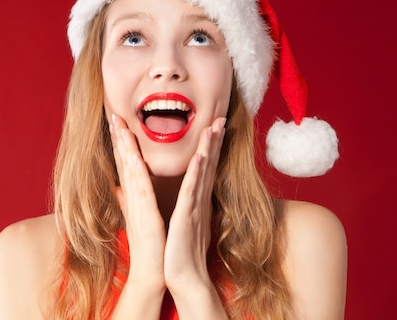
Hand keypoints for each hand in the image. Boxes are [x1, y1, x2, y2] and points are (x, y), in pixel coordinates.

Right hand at [109, 114, 166, 292]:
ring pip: (130, 171)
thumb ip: (127, 201)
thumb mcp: (137, 217)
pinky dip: (139, 174)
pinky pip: (143, 192)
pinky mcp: (147, 217)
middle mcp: (132, 198)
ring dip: (126, 149)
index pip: (125, 163)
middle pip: (124, 162)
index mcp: (133, 196)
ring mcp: (138, 206)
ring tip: (120, 127)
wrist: (152, 273)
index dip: (119, 142)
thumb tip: (119, 187)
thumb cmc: (147, 246)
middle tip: (113, 114)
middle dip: (118, 138)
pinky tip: (137, 159)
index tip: (115, 120)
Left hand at [164, 117, 225, 295]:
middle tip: (220, 119)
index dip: (209, 148)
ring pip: (202, 173)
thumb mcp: (178, 223)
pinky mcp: (186, 217)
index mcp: (193, 201)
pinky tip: (201, 157)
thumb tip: (176, 196)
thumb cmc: (178, 251)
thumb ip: (178, 206)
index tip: (212, 127)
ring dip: (208, 149)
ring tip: (214, 128)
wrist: (182, 277)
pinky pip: (192, 192)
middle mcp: (197, 201)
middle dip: (214, 142)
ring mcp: (193, 208)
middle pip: (207, 166)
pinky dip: (196, 173)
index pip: (202, 169)